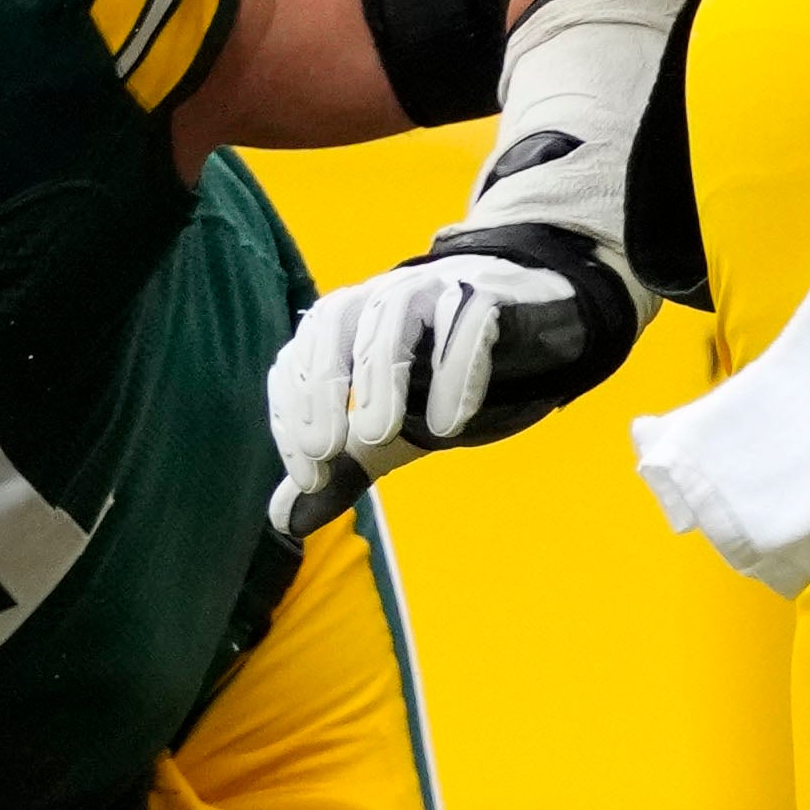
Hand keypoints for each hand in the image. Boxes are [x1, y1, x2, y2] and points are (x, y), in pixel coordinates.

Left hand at [262, 226, 639, 537]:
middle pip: (332, 331)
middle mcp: (374, 298)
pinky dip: (453, 372)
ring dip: (378, 380)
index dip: (291, 418)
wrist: (526, 319)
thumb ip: (340, 467)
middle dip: (321, 393)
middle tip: (324, 451)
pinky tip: (448, 422)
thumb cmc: (438, 373)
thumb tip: (284, 522)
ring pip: (390, 319)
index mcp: (337, 326)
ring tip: (378, 437)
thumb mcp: (386, 426)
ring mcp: (429, 288)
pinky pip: (464, 321)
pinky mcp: (484, 291)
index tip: (308, 476)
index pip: (296, 365)